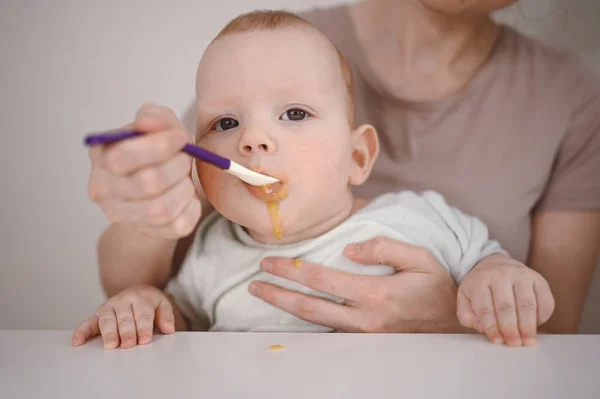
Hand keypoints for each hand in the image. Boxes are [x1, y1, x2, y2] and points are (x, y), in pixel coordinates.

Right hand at [72, 285, 175, 348]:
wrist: (136, 292)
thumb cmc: (149, 303)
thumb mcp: (162, 305)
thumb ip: (166, 316)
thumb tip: (169, 328)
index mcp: (140, 299)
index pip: (142, 315)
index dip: (143, 328)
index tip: (144, 340)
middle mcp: (122, 302)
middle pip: (124, 319)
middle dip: (126, 332)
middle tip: (128, 344)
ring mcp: (108, 308)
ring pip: (107, 320)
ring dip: (108, 333)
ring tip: (110, 346)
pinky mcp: (96, 315)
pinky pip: (87, 323)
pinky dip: (81, 331)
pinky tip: (77, 342)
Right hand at [88, 103, 200, 238]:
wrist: (154, 190)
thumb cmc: (154, 154)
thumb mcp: (156, 127)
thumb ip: (155, 118)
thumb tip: (148, 121)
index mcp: (101, 156)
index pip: (124, 156)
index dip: (159, 146)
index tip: (181, 138)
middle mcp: (103, 189)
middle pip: (147, 183)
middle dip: (177, 166)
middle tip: (186, 158)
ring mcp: (122, 215)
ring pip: (162, 209)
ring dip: (184, 188)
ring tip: (185, 178)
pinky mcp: (148, 232)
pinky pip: (178, 225)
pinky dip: (191, 207)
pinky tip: (187, 196)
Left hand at [249, 237, 463, 332]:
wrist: (453, 326)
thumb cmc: (436, 287)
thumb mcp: (420, 258)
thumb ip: (384, 248)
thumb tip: (349, 248)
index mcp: (376, 294)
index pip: (322, 281)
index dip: (292, 271)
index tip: (269, 262)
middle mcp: (365, 318)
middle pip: (310, 307)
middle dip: (278, 294)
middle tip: (254, 284)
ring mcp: (363, 334)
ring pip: (315, 323)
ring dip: (286, 308)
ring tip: (263, 295)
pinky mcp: (364, 341)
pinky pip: (327, 331)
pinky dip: (305, 321)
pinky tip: (291, 311)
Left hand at [457, 254, 554, 345]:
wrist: (496, 264)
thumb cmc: (481, 287)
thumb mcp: (465, 297)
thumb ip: (467, 315)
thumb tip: (482, 328)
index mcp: (480, 280)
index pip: (485, 307)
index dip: (491, 326)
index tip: (497, 340)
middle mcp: (502, 275)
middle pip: (507, 306)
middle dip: (510, 328)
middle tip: (514, 343)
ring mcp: (522, 276)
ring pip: (528, 304)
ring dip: (528, 325)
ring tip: (527, 340)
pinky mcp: (539, 280)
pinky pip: (545, 301)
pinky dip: (542, 317)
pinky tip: (536, 326)